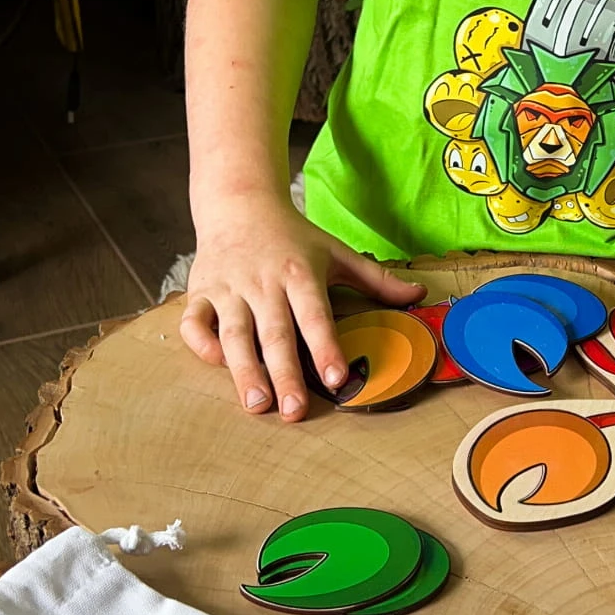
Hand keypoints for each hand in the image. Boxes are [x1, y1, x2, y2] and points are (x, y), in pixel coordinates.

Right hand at [180, 196, 422, 420]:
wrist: (238, 202)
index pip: (314, 314)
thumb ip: (376, 278)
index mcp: (300, 273)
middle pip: (275, 334)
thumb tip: (419, 294)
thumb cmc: (292, 236)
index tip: (337, 378)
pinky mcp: (200, 292)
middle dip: (285, 375)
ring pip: (234, 334)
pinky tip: (218, 366)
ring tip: (257, 405)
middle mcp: (263, 283)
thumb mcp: (335, 250)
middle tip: (295, 412)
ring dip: (244, 371)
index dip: (325, 346)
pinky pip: (195, 322)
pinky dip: (202, 344)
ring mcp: (229, 288)